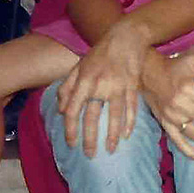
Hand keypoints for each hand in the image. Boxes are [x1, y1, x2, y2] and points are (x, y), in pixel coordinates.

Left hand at [57, 17, 151, 156]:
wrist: (126, 38)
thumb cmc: (100, 53)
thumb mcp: (78, 67)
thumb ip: (67, 88)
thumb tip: (60, 109)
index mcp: (84, 81)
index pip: (73, 110)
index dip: (70, 129)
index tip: (71, 143)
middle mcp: (100, 85)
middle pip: (92, 117)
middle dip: (90, 139)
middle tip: (89, 155)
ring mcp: (118, 86)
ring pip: (114, 116)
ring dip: (112, 135)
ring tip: (110, 150)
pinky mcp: (133, 86)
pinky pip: (131, 108)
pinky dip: (130, 123)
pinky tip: (127, 135)